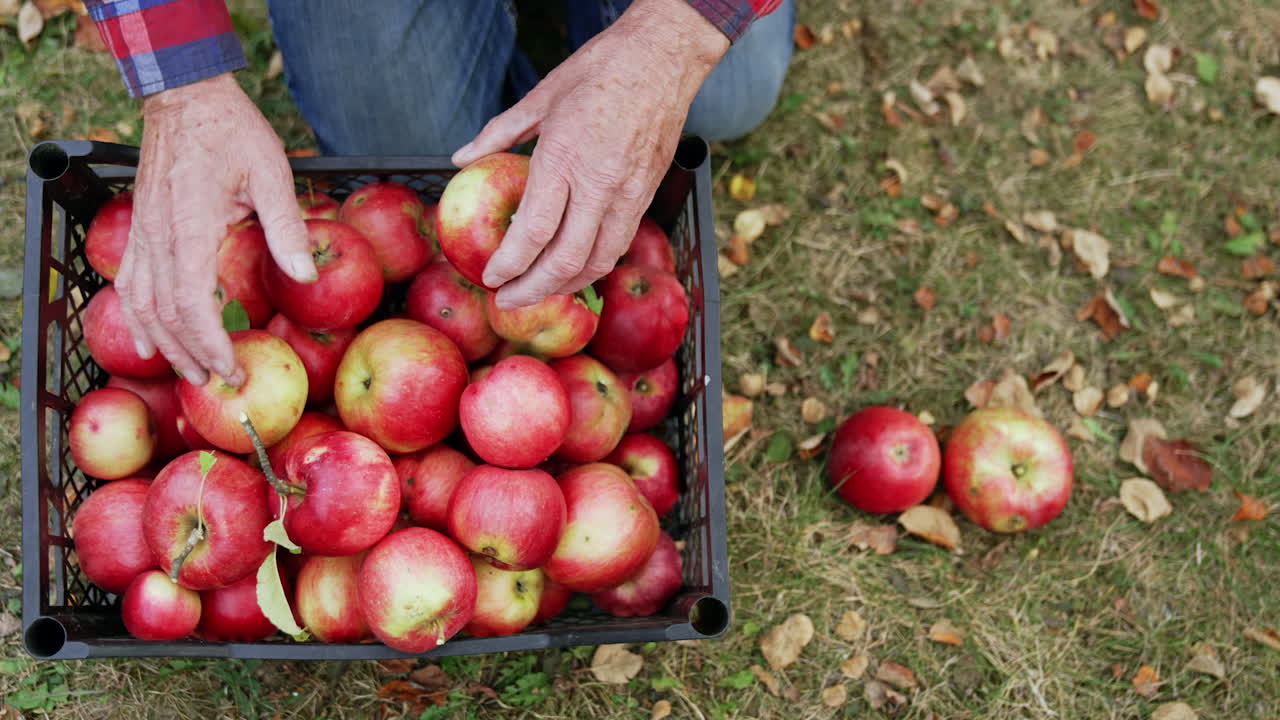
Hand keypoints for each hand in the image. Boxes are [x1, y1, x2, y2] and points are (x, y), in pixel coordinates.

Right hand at [117, 73, 316, 386]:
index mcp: (191, 231)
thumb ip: (286, 228)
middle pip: (163, 316)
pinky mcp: (141, 227)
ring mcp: (144, 234)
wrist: (186, 96)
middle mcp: (158, 239)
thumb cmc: (232, 132)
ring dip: (162, 342)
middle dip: (189, 355)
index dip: (210, 345)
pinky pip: (131, 283)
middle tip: (218, 382)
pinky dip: (140, 316)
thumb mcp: (272, 175)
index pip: (191, 307)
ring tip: (189, 370)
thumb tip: (305, 276)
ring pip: (140, 304)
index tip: (233, 369)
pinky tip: (152, 335)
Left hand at [451, 0, 728, 308]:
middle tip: (507, 300)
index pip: (533, 232)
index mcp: (565, 158)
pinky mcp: (645, 196)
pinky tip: (572, 269)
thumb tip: (460, 159)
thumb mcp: (540, 96)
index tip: (490, 277)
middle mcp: (599, 185)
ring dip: (565, 286)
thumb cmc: (600, 70)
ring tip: (538, 293)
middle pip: (565, 261)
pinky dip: (592, 266)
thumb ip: (498, 133)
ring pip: (598, 262)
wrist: (663, 57)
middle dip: (533, 290)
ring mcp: (627, 194)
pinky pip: (618, 245)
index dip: (509, 265)